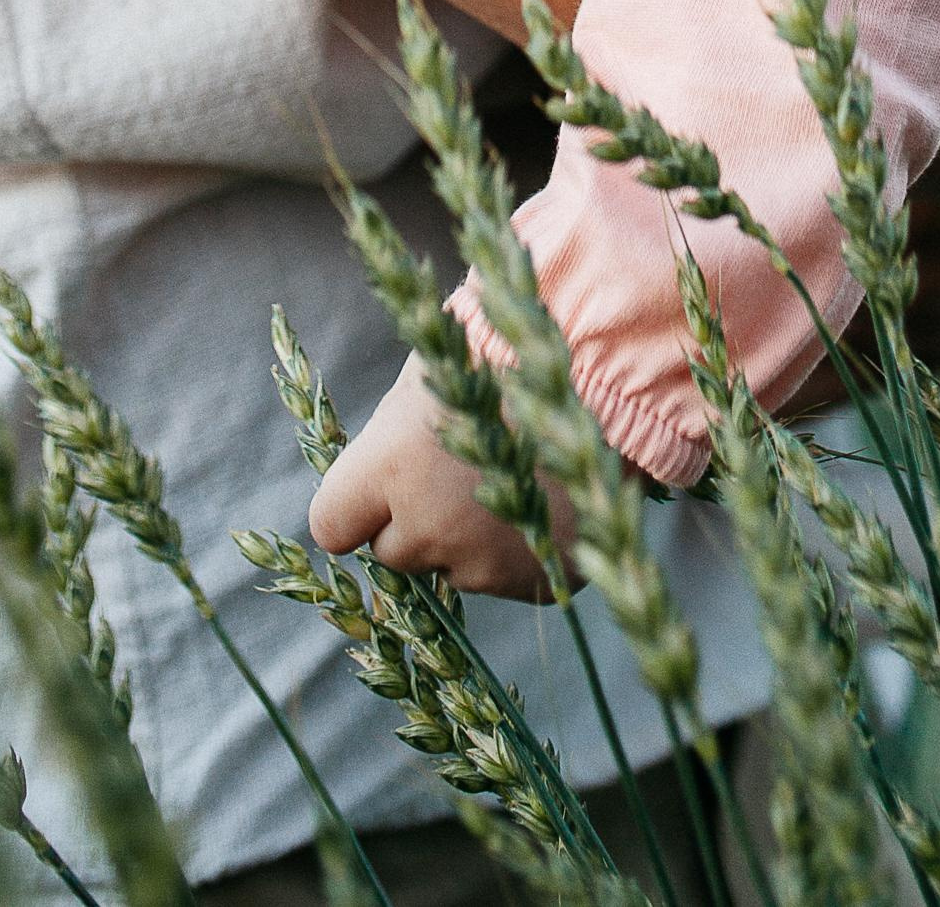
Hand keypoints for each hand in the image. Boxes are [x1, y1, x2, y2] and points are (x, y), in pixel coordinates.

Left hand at [308, 349, 553, 597]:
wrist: (608, 380)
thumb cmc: (507, 354)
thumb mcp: (433, 369)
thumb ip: (394, 423)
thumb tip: (373, 443)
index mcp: (388, 467)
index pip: (331, 525)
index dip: (353, 506)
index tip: (376, 488)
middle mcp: (426, 527)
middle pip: (392, 550)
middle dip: (414, 520)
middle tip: (456, 472)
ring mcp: (480, 564)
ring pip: (449, 567)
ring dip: (465, 538)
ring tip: (510, 475)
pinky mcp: (530, 584)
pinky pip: (503, 578)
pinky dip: (514, 550)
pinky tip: (541, 501)